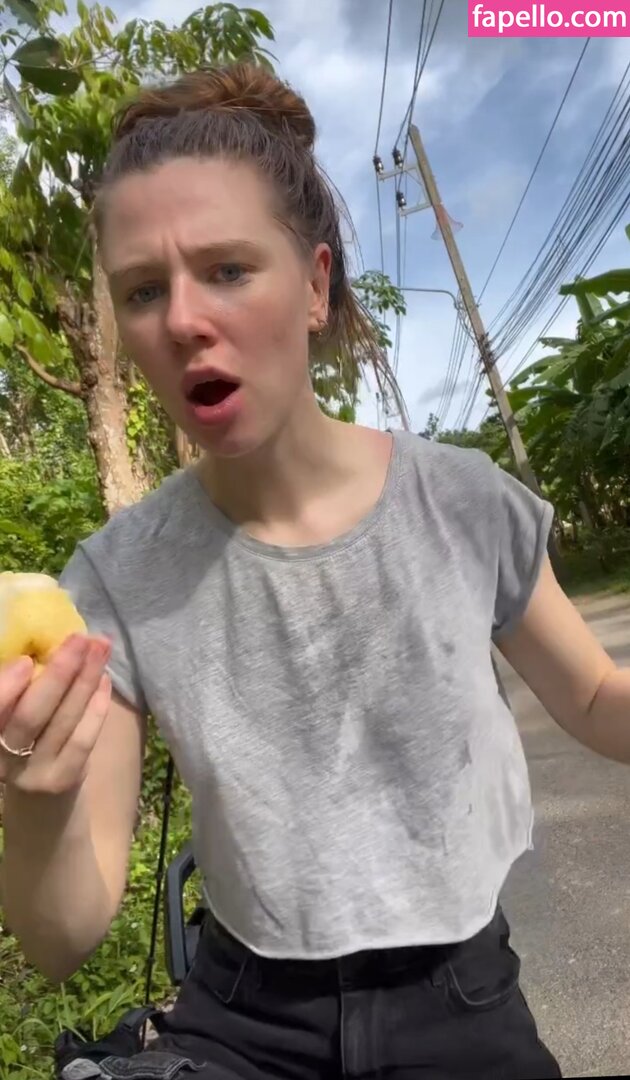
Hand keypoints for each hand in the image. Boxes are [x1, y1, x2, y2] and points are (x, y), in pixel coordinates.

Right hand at [0, 634, 111, 794]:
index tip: (26, 661)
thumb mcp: (10, 716)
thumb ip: (19, 689)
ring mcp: (32, 773)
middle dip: (59, 673)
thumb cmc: (22, 741)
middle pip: (30, 716)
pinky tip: (104, 681)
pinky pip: (82, 740)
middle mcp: (1, 758)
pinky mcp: (61, 780)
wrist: (37, 802)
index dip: (5, 689)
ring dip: (85, 680)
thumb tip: (49, 641)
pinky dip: (96, 708)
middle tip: (80, 640)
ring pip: (62, 722)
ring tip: (101, 648)